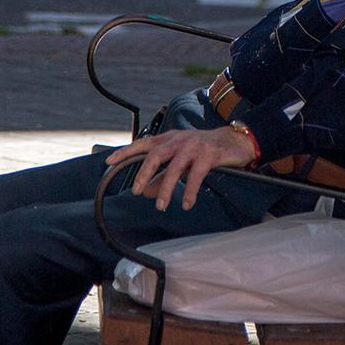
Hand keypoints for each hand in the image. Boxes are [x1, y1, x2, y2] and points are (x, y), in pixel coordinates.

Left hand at [104, 126, 257, 211]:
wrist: (235, 141)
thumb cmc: (204, 151)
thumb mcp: (181, 162)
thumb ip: (162, 176)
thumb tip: (146, 192)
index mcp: (169, 139)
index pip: (143, 144)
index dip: (125, 152)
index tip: (109, 161)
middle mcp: (179, 140)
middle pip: (155, 154)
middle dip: (144, 173)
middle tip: (137, 191)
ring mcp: (194, 146)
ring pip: (175, 167)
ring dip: (166, 188)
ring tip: (162, 205)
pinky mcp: (209, 154)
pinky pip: (197, 175)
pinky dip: (190, 191)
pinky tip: (187, 204)